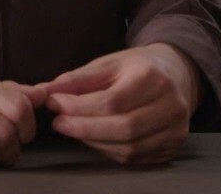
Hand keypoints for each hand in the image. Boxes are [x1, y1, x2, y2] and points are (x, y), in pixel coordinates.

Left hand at [38, 43, 198, 165]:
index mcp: (152, 77)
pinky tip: (96, 139)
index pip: (112, 101)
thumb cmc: (136, 67)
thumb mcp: (106, 63)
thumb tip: (44, 92)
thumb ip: (76, 79)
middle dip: (85, 128)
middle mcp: (171, 105)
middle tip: (60, 123)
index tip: (54, 104)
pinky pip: (137, 157)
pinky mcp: (174, 146)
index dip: (79, 107)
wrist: (176, 73)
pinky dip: (111, 151)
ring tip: (75, 130)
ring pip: (130, 147)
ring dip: (96, 142)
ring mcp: (176, 129)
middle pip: (124, 128)